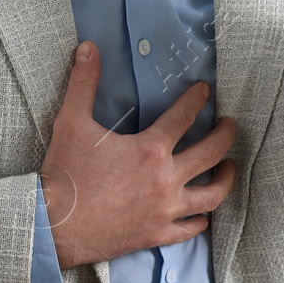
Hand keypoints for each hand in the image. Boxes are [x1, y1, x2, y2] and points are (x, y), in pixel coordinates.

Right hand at [39, 41, 237, 269]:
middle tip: (230, 125)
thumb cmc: (64, 174)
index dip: (197, 99)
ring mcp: (164, 210)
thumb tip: (88, 48)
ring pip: (211, 195)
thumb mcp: (71, 122)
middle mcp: (165, 179)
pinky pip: (190, 229)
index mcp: (150, 149)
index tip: (204, 90)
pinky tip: (204, 214)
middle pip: (211, 153)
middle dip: (225, 135)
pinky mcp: (157, 235)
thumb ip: (83, 82)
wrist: (53, 225)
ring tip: (230, 168)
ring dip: (225, 179)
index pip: (185, 116)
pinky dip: (201, 221)